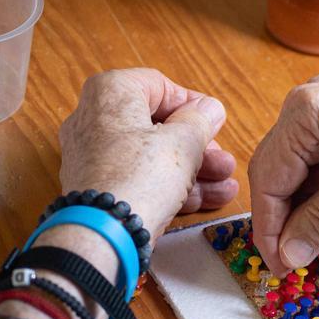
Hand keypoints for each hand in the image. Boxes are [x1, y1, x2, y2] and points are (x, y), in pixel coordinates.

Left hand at [59, 68, 238, 241]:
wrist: (107, 233)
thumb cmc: (142, 176)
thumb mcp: (185, 142)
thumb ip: (201, 120)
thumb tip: (210, 108)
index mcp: (111, 93)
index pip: (158, 85)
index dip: (193, 104)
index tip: (214, 121)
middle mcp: (94, 119)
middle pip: (157, 125)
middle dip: (199, 145)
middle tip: (223, 159)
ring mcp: (93, 155)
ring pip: (152, 155)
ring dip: (193, 169)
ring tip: (225, 185)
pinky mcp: (98, 186)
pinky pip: (139, 177)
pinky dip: (170, 186)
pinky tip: (205, 200)